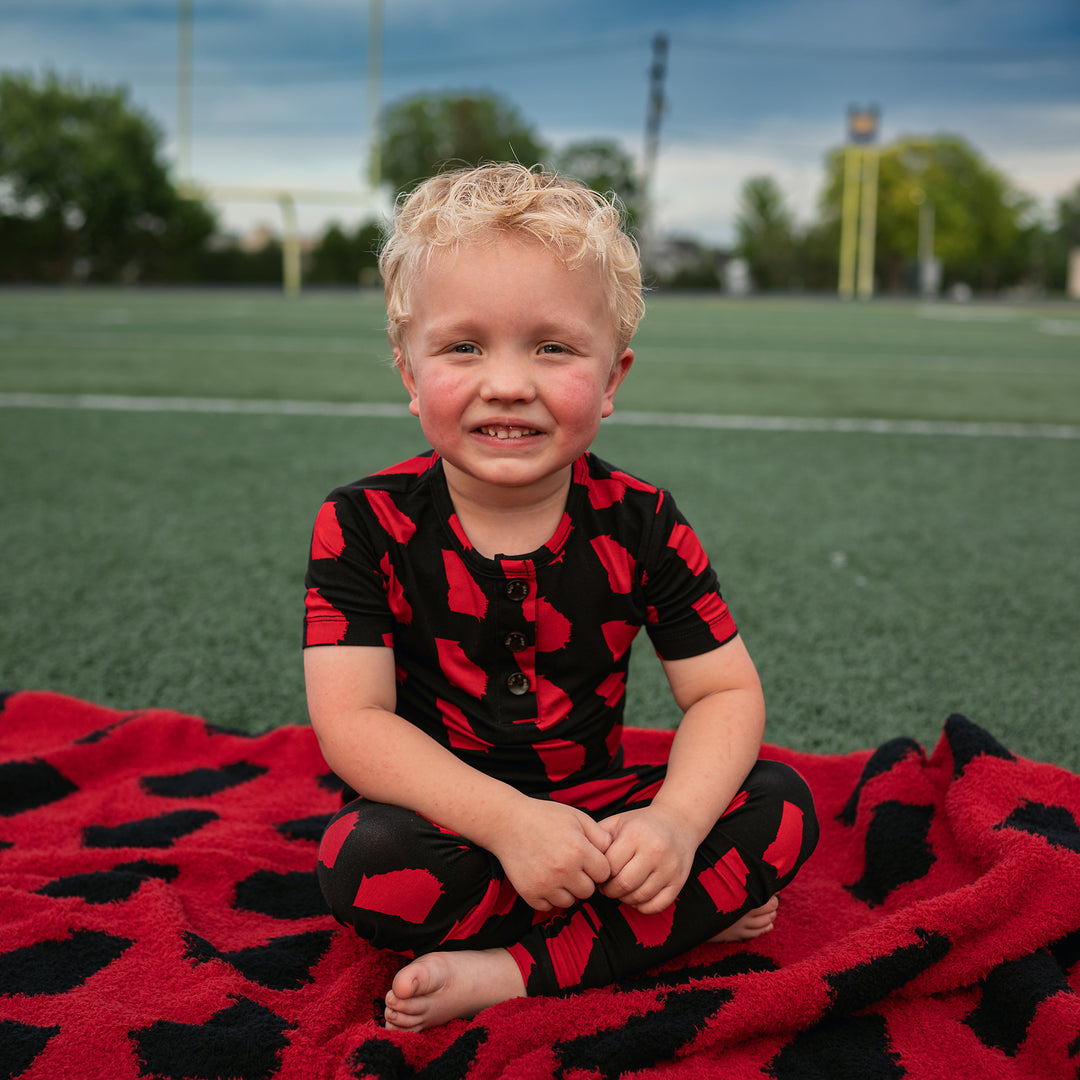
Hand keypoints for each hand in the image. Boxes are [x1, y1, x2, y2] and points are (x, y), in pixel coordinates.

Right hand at [489, 797, 612, 911]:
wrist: (507, 822)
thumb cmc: (545, 817)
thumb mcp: (577, 817)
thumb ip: (600, 836)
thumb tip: (615, 853)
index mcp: (579, 850)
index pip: (604, 873)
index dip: (598, 864)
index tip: (587, 856)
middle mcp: (564, 870)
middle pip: (589, 890)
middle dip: (583, 878)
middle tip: (571, 863)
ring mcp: (545, 884)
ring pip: (570, 902)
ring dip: (567, 890)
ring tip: (557, 870)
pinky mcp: (530, 893)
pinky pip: (549, 907)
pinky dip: (549, 896)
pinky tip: (544, 878)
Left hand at [597, 805, 695, 913]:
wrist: (678, 821)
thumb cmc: (642, 823)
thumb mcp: (618, 822)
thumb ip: (598, 838)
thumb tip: (580, 860)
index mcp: (635, 834)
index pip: (609, 866)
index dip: (599, 874)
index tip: (598, 874)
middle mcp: (654, 850)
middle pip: (624, 885)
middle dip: (610, 890)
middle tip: (607, 887)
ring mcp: (669, 867)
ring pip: (639, 897)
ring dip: (625, 899)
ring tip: (621, 890)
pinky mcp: (679, 881)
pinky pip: (657, 905)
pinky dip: (643, 907)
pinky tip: (637, 896)